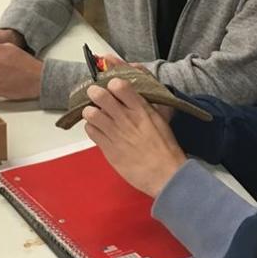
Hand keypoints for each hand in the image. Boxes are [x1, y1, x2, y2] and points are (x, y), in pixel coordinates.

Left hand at [83, 78, 186, 197]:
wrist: (165, 174)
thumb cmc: (166, 147)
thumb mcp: (162, 118)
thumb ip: (151, 103)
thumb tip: (145, 91)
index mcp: (141, 109)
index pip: (120, 85)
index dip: (112, 83)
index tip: (112, 86)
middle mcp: (126, 118)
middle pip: (100, 95)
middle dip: (95, 93)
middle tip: (97, 96)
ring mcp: (115, 133)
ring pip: (90, 113)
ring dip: (91, 111)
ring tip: (96, 115)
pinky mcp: (107, 148)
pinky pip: (90, 130)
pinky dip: (92, 127)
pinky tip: (98, 130)